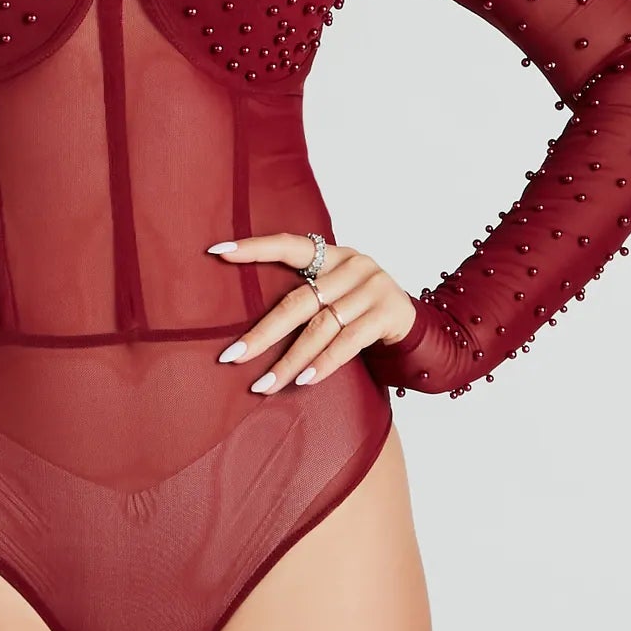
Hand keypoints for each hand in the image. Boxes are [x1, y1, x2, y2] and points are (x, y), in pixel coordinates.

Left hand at [205, 232, 416, 393]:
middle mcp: (353, 264)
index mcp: (333, 254)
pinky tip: (302, 381)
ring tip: (263, 385)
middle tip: (232, 356)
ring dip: (289, 361)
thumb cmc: (360, 309)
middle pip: (298, 301)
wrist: (413, 323)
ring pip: (320, 328)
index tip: (217, 252)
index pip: (288, 245)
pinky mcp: (387, 313)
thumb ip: (305, 296)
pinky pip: (348, 343)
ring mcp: (372, 288)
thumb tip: (248, 325)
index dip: (254, 248)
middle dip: (263, 333)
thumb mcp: (336, 292)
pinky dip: (323, 364)